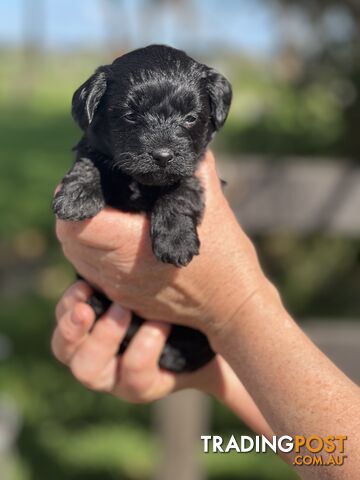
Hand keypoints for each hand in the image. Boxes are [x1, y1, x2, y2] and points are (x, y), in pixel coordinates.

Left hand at [51, 281, 272, 437]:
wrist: (176, 306)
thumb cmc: (204, 337)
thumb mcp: (228, 363)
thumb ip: (246, 397)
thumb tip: (285, 439)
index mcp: (146, 382)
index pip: (136, 383)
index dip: (143, 357)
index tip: (164, 323)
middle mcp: (115, 371)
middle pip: (92, 373)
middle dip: (105, 343)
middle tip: (124, 311)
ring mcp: (95, 346)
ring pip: (70, 353)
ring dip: (76, 329)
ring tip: (90, 301)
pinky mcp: (82, 321)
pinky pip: (62, 323)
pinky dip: (66, 308)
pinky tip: (82, 287)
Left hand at [55, 151, 269, 344]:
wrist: (232, 307)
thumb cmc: (226, 258)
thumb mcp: (212, 205)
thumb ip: (193, 167)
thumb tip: (181, 142)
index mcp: (135, 246)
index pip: (77, 224)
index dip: (72, 198)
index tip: (83, 180)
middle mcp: (120, 273)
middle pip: (69, 241)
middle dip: (73, 214)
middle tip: (91, 193)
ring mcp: (120, 291)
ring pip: (77, 259)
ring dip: (80, 235)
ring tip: (99, 215)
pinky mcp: (125, 300)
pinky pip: (92, 274)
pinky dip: (92, 254)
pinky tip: (112, 240)